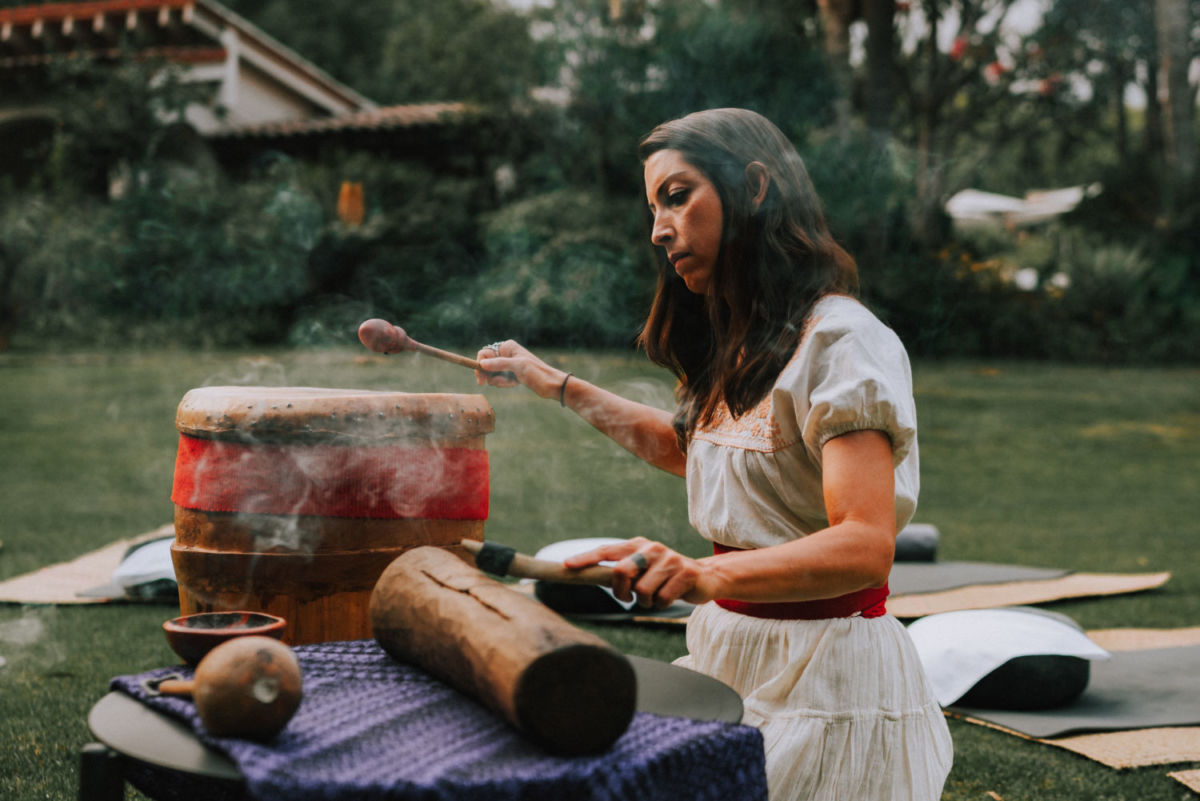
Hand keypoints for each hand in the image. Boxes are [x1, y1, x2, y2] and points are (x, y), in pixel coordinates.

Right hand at [474, 340, 566, 399]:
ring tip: (513, 382)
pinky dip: (504, 383)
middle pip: (486, 364)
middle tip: (494, 383)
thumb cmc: (537, 373)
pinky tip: (515, 383)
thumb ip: (499, 364)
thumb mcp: (518, 366)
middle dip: (491, 375)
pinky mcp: (511, 374)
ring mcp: (508, 364)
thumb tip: (481, 364)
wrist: (551, 384)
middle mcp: (506, 354)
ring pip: (492, 374)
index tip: (481, 379)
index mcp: (507, 347)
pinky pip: (499, 379)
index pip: (484, 353)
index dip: (480, 365)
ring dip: (499, 381)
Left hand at [563, 537, 718, 608]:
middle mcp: (651, 548)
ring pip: (642, 591)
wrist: (704, 577)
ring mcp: (670, 559)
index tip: (567, 567)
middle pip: (621, 571)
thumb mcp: (641, 570)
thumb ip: (619, 572)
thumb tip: (588, 576)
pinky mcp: (686, 573)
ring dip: (646, 602)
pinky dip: (662, 605)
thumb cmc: (664, 577)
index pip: (606, 551)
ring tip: (655, 596)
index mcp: (637, 545)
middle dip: (621, 591)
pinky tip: (670, 596)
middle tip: (629, 597)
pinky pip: (662, 599)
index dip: (586, 559)